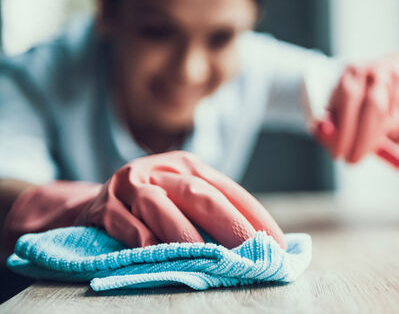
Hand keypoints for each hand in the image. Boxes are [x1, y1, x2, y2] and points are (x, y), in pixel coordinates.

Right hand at [3, 151, 285, 249]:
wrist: (96, 202)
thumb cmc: (151, 205)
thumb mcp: (182, 198)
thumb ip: (211, 213)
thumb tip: (258, 243)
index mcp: (187, 166)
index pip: (227, 189)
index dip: (254, 215)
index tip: (278, 243)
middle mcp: (161, 169)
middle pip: (198, 193)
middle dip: (229, 224)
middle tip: (253, 252)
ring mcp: (130, 184)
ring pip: (159, 204)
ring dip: (184, 232)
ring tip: (208, 257)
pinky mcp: (103, 205)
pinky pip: (124, 223)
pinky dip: (141, 239)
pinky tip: (156, 254)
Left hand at [325, 50, 398, 162]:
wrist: (386, 77)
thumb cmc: (353, 101)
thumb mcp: (336, 109)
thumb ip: (327, 123)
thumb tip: (323, 133)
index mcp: (353, 72)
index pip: (349, 97)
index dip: (344, 129)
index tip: (338, 154)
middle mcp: (379, 72)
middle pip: (375, 107)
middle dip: (363, 140)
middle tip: (352, 162)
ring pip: (394, 120)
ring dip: (380, 139)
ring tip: (369, 138)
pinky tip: (390, 130)